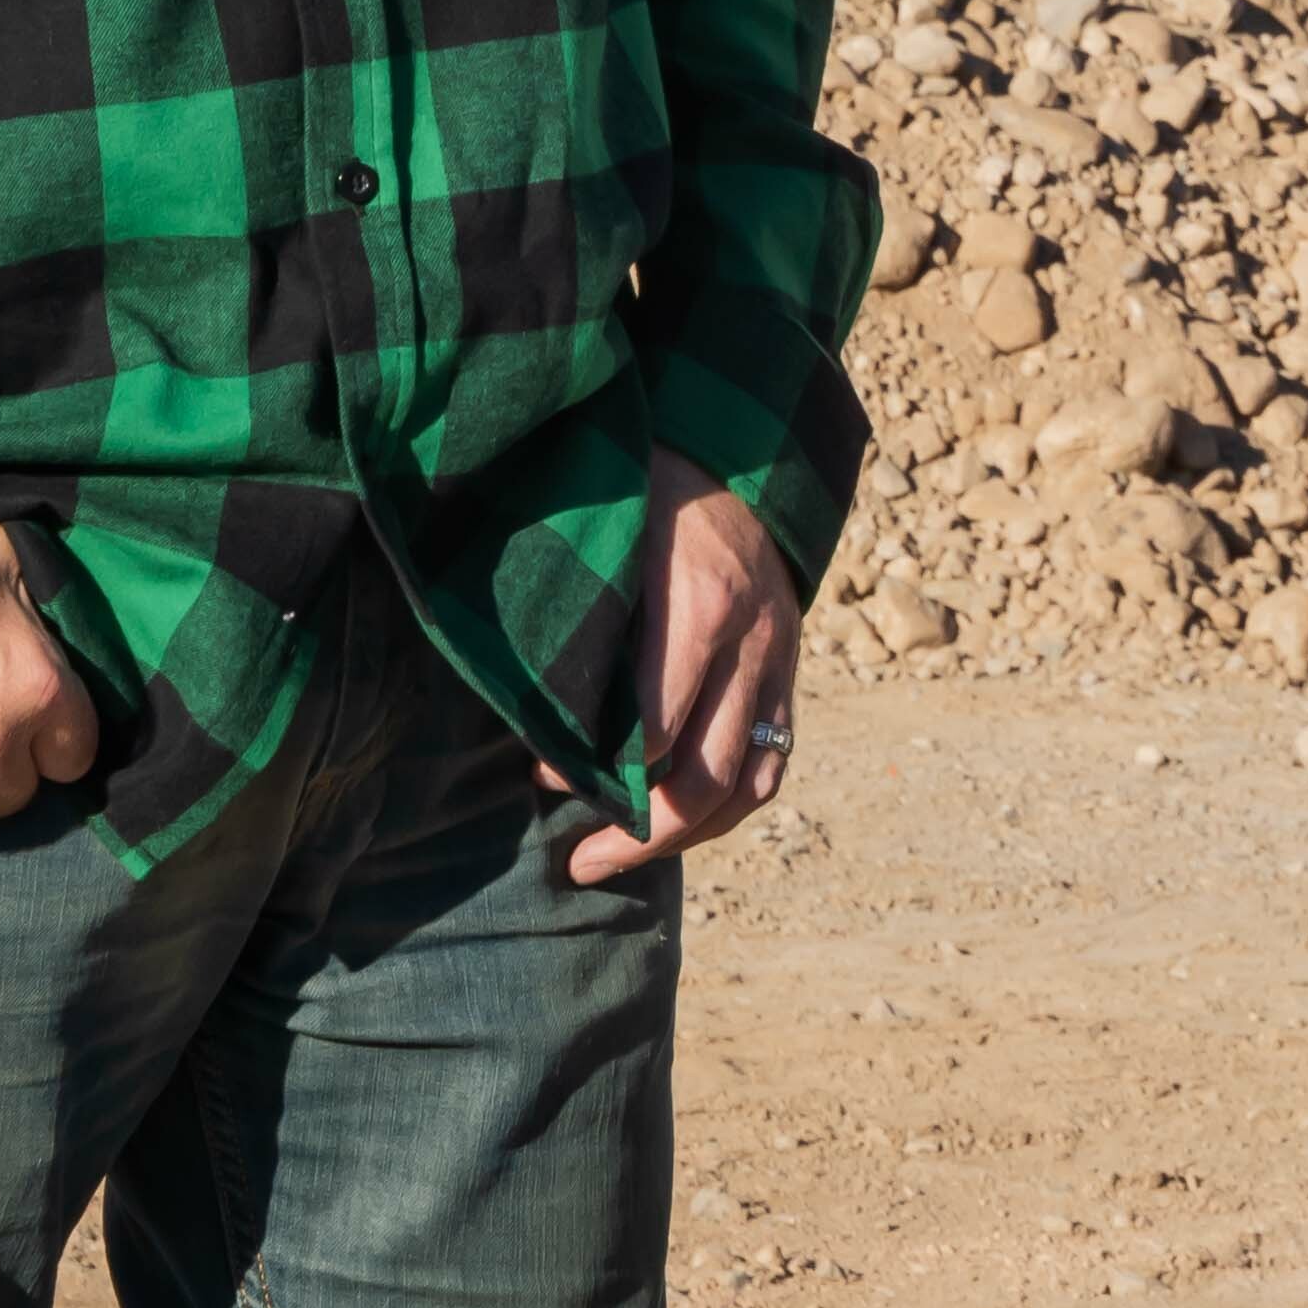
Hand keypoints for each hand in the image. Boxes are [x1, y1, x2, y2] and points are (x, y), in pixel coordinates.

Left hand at [556, 459, 805, 883]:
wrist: (737, 446)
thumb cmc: (645, 486)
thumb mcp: (607, 533)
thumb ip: (573, 613)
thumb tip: (516, 698)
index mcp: (700, 607)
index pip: (653, 733)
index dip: (595, 773)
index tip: (541, 777)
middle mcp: (751, 644)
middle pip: (703, 778)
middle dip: (638, 834)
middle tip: (578, 861)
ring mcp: (779, 662)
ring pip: (747, 786)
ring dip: (687, 836)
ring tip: (623, 857)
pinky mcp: (791, 671)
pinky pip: (773, 765)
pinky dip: (730, 807)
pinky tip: (681, 828)